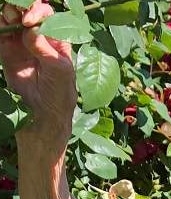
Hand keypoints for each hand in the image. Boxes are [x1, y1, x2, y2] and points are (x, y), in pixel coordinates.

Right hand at [0, 1, 75, 138]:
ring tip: (8, 19)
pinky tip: (1, 28)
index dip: (38, 11)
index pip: (47, 16)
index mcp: (57, 39)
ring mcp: (22, 44)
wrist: (43, 111)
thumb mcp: (59, 70)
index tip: (29, 20)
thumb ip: (45, 49)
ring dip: (8, 14)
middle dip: (21, 8)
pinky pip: (0, 34)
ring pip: (12, 20)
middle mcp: (39, 38)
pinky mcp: (7, 52)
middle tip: (15, 13)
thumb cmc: (60, 91)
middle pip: (27, 13)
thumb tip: (32, 29)